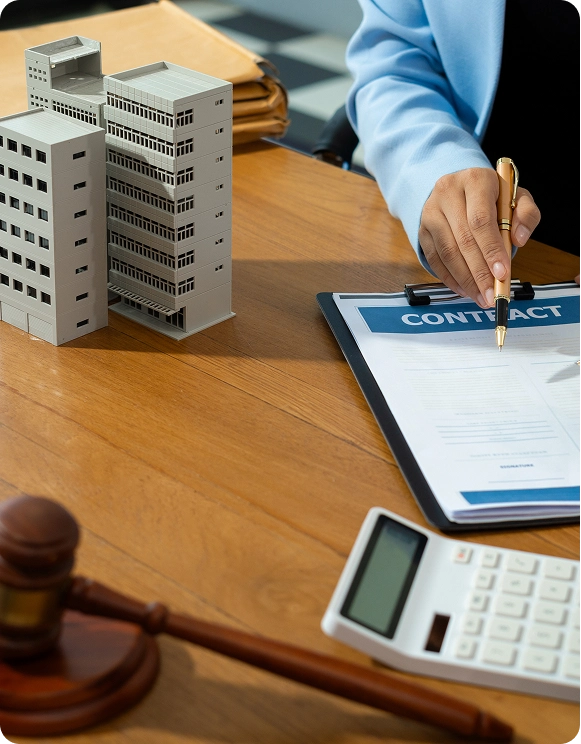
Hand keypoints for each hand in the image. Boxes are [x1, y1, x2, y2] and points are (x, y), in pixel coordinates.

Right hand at [419, 168, 540, 306]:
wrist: (460, 187)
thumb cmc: (492, 196)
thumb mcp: (516, 196)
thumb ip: (526, 214)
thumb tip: (519, 238)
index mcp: (475, 180)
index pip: (481, 220)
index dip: (491, 250)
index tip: (502, 273)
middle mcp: (448, 193)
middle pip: (463, 240)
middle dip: (479, 273)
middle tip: (492, 294)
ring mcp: (431, 212)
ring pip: (448, 252)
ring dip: (465, 280)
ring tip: (481, 297)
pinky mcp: (423, 229)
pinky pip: (435, 259)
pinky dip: (450, 278)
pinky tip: (464, 290)